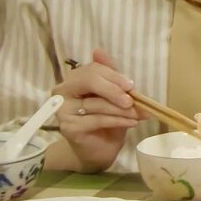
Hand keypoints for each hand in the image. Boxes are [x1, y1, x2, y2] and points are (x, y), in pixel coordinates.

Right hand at [51, 49, 142, 172]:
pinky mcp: (69, 128)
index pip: (92, 69)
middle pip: (88, 80)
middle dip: (114, 89)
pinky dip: (118, 120)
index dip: (113, 76)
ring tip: (138, 113)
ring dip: (121, 108)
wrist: (99, 149)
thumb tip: (98, 51)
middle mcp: (62, 93)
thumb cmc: (106, 119)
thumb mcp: (112, 94)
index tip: (131, 85)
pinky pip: (97, 119)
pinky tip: (131, 122)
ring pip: (96, 103)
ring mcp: (63, 111)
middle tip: (132, 98)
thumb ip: (108, 73)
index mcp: (73, 80)